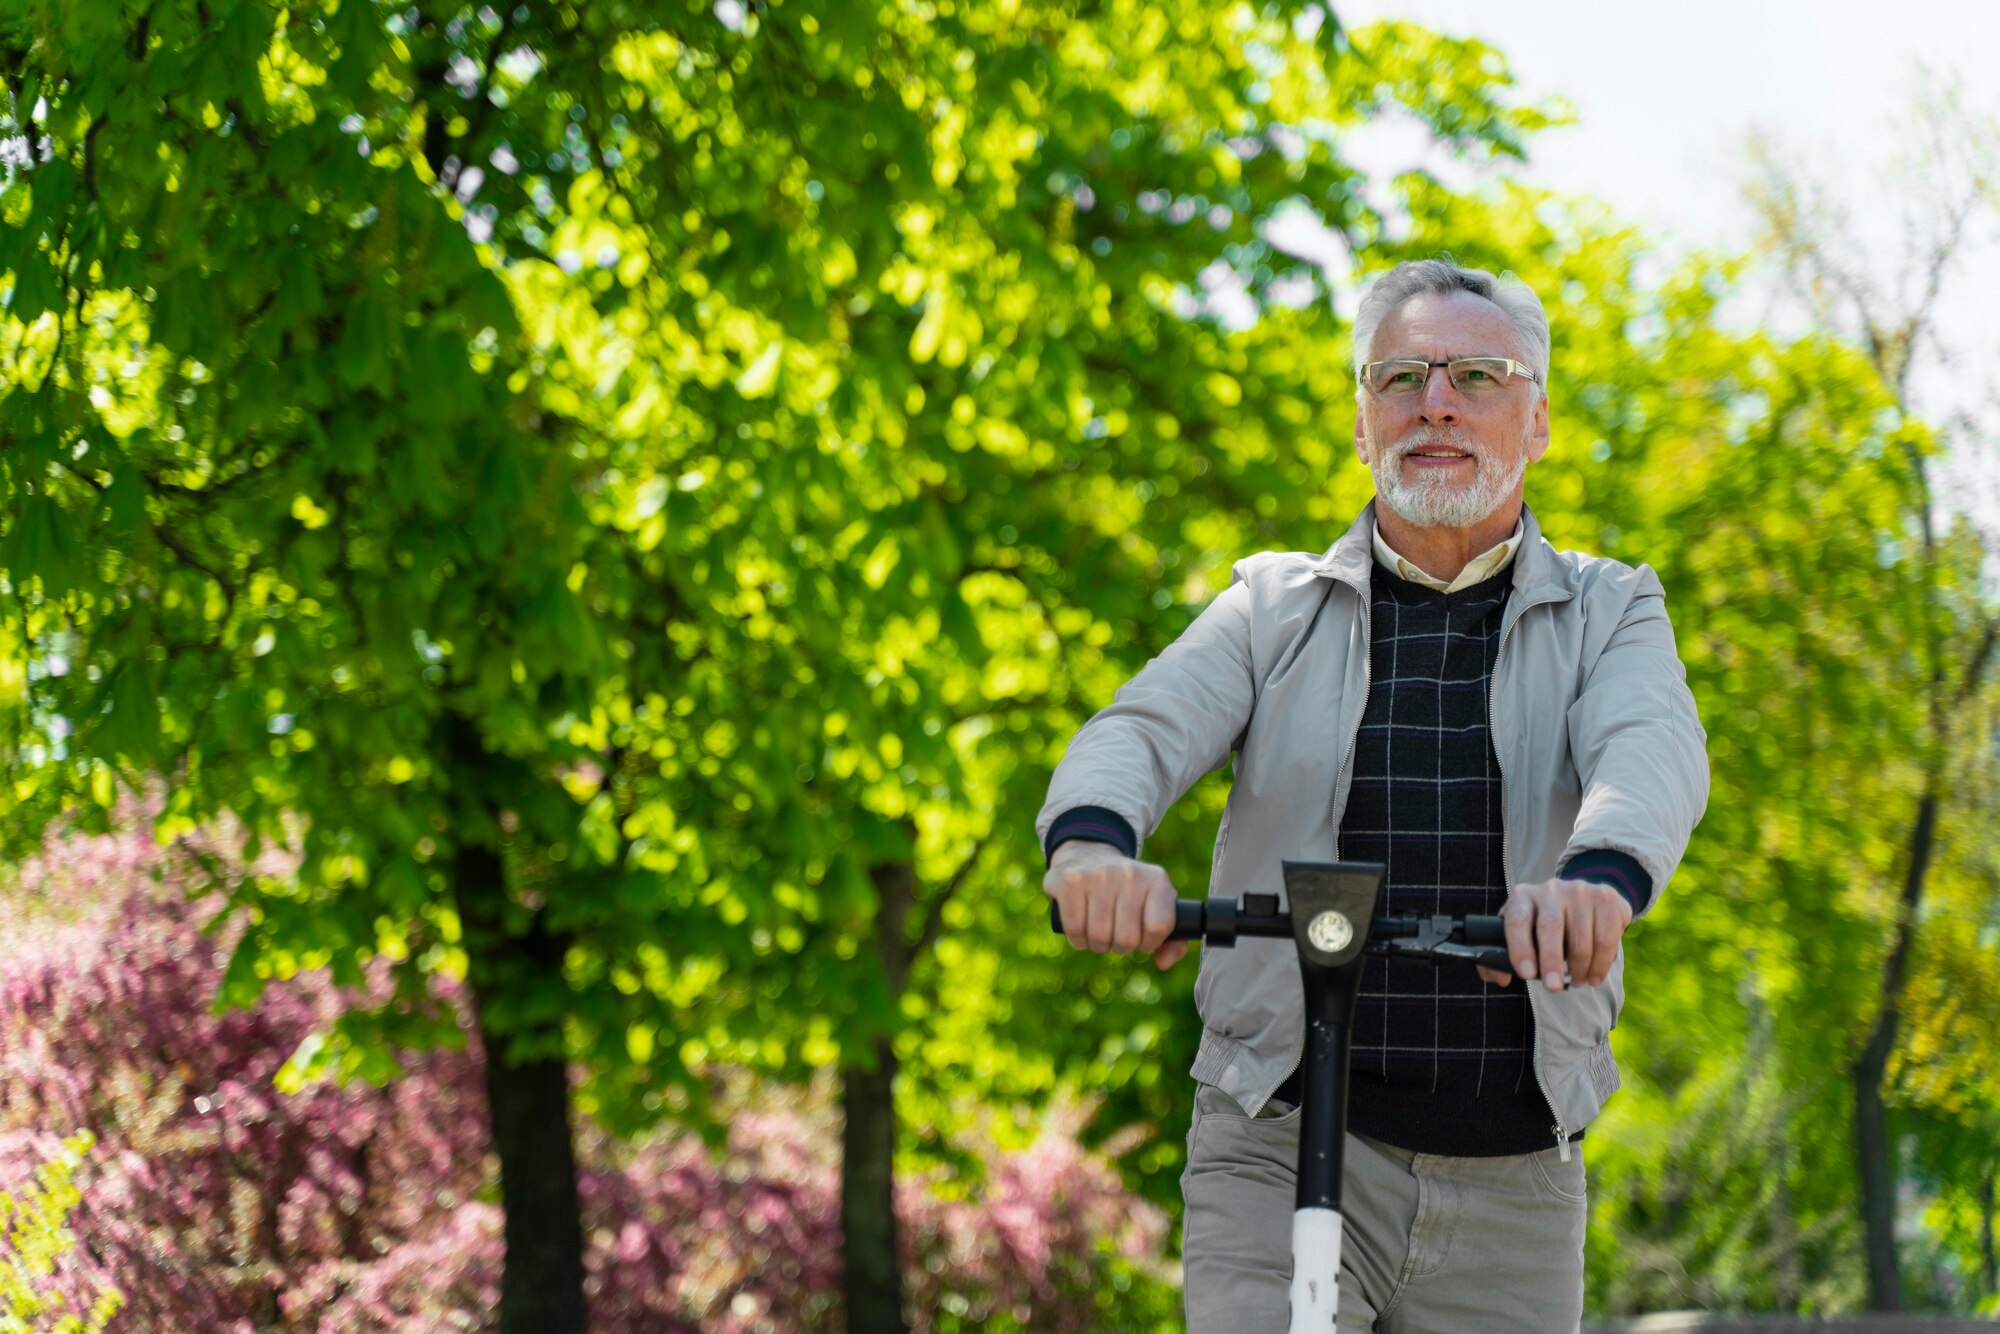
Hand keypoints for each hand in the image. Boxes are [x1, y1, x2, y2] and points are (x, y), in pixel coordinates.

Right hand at [1043, 839, 1187, 970]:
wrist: (1089, 855)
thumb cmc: (1129, 893)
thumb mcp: (1157, 907)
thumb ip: (1173, 942)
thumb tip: (1163, 964)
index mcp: (1157, 880)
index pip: (1158, 928)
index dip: (1148, 943)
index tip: (1141, 937)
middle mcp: (1130, 873)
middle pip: (1127, 939)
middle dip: (1121, 947)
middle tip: (1116, 934)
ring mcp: (1098, 875)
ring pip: (1099, 937)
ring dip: (1098, 945)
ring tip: (1099, 932)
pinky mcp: (1070, 881)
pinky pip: (1075, 930)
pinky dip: (1078, 939)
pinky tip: (1082, 929)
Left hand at [1478, 878, 1632, 991]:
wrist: (1582, 898)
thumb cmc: (1544, 923)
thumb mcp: (1522, 932)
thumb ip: (1503, 955)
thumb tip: (1501, 978)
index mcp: (1523, 897)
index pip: (1517, 920)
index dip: (1520, 948)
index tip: (1526, 974)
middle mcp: (1550, 889)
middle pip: (1550, 926)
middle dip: (1551, 961)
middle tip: (1553, 987)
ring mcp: (1580, 890)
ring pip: (1581, 937)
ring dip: (1579, 968)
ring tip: (1577, 981)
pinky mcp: (1606, 897)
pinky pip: (1606, 938)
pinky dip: (1601, 964)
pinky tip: (1594, 975)